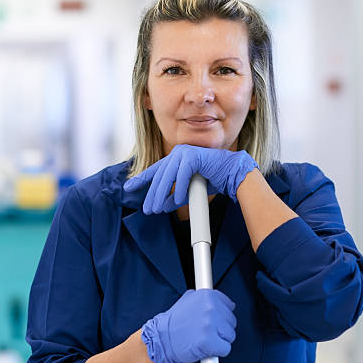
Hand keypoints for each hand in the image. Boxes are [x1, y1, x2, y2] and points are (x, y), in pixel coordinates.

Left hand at [123, 144, 258, 213]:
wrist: (232, 174)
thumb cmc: (214, 180)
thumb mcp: (190, 191)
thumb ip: (176, 196)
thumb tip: (163, 205)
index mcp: (177, 159)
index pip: (156, 171)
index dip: (141, 180)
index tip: (129, 188)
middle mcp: (178, 154)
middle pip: (159, 176)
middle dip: (152, 194)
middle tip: (148, 209)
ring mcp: (185, 153)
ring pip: (167, 176)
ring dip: (161, 195)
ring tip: (157, 209)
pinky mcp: (193, 156)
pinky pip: (181, 175)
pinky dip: (179, 190)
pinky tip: (177, 201)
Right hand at [140, 289, 236, 362]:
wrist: (161, 339)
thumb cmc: (174, 322)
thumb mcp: (188, 300)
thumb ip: (206, 299)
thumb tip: (225, 302)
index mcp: (208, 296)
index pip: (229, 306)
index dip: (221, 316)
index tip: (212, 321)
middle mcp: (210, 308)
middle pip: (231, 322)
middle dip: (220, 329)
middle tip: (205, 331)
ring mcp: (210, 325)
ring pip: (230, 336)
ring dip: (219, 340)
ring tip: (203, 338)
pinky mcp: (209, 342)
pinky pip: (226, 349)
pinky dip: (217, 351)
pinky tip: (205, 347)